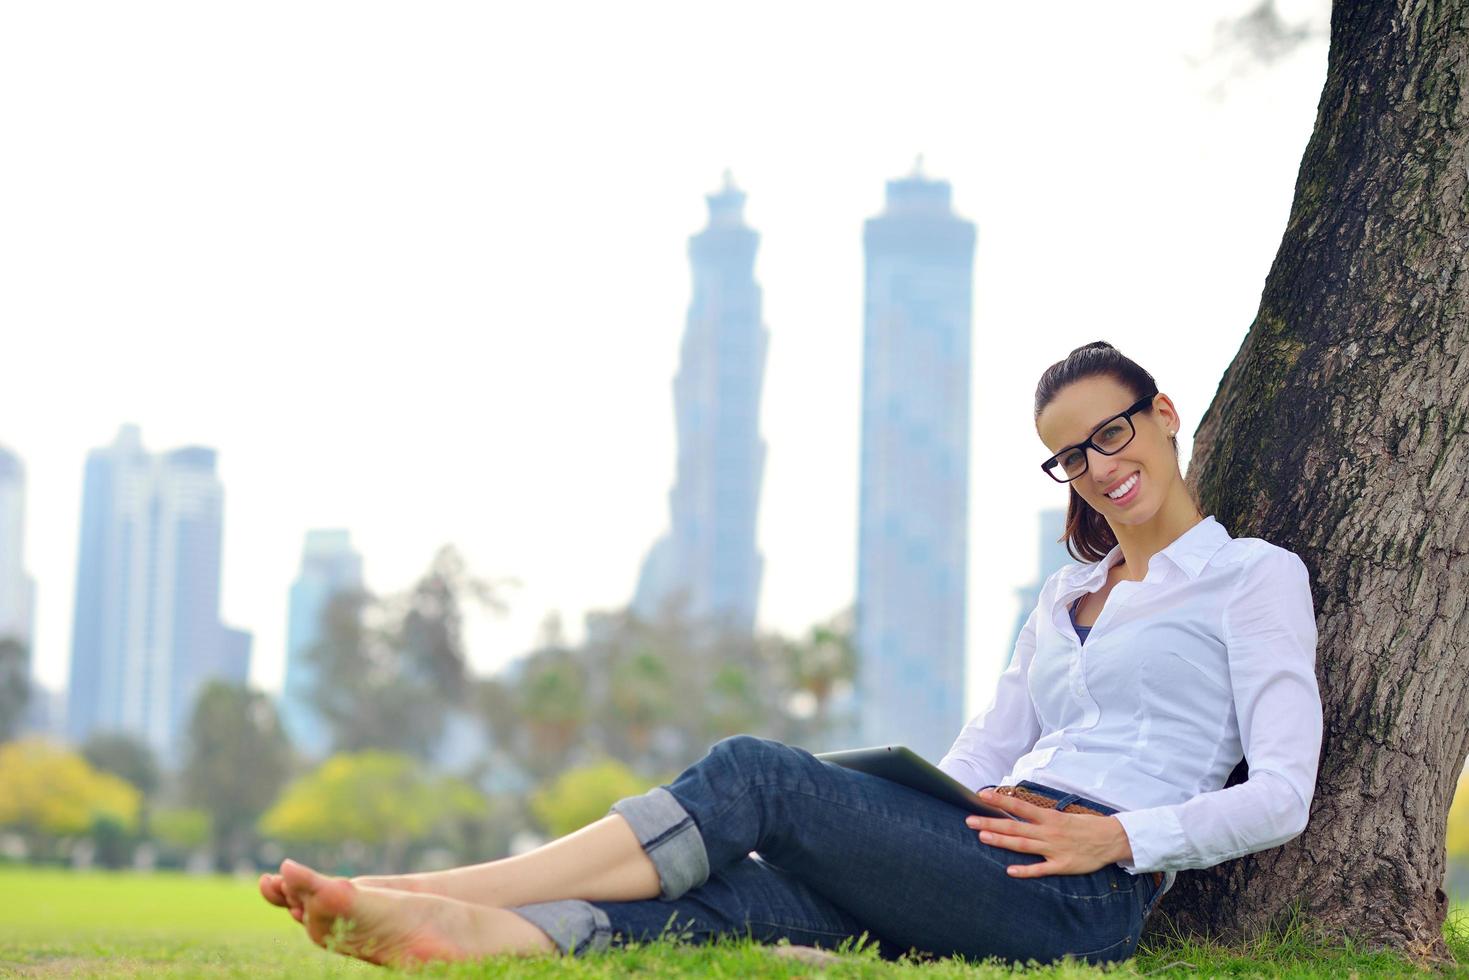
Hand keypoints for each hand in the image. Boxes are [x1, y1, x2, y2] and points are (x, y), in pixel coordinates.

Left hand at [964, 788, 1133, 877]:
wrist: (1111, 839)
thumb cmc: (1085, 826)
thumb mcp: (1062, 816)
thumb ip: (1041, 817)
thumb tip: (1018, 811)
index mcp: (1049, 817)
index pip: (1019, 806)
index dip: (1000, 800)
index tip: (981, 795)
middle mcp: (1048, 831)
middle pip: (1015, 826)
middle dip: (991, 822)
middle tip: (969, 820)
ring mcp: (1054, 849)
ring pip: (1023, 845)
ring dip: (1002, 841)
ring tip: (982, 837)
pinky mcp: (1062, 865)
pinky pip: (1041, 869)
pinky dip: (1025, 870)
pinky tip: (1009, 871)